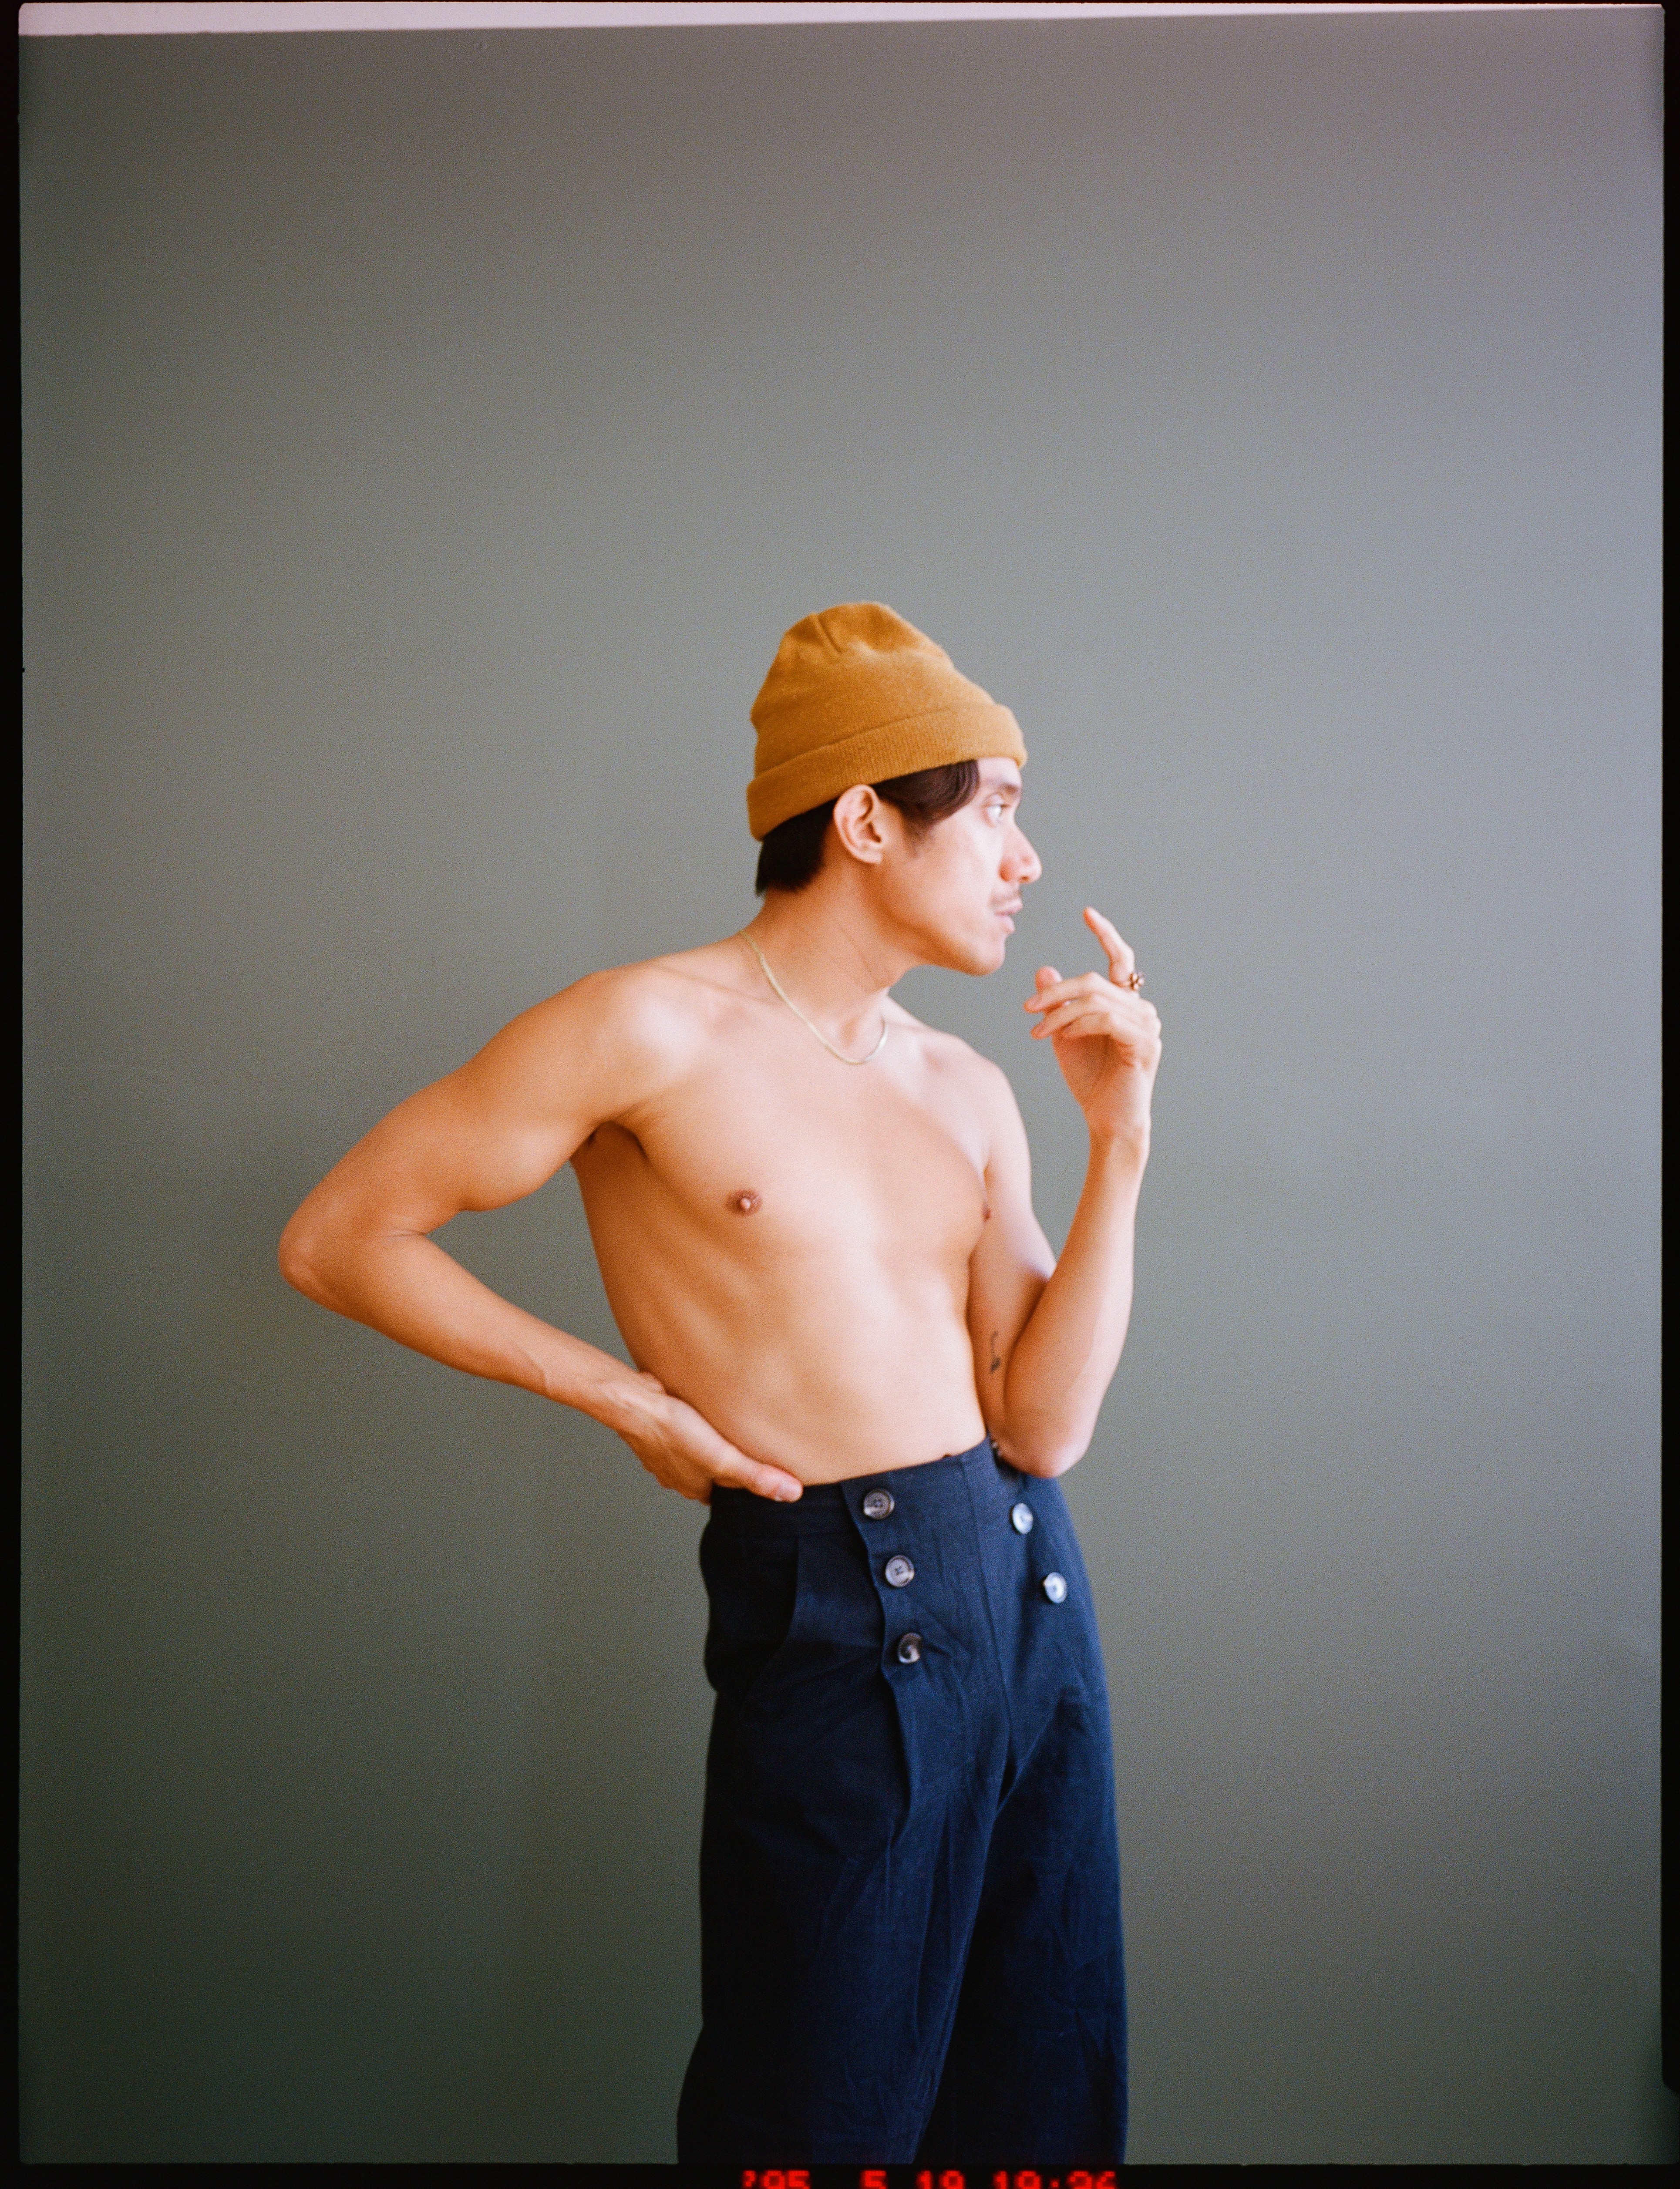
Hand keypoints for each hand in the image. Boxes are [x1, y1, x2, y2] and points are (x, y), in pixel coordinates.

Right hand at [614, 1371, 804, 1503]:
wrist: (633, 1401)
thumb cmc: (674, 1431)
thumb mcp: (722, 1458)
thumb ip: (755, 1476)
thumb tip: (791, 1494)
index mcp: (695, 1488)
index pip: (728, 1493)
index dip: (745, 1483)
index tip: (763, 1470)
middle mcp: (678, 1476)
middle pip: (712, 1473)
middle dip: (729, 1462)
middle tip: (750, 1445)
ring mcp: (665, 1453)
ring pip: (697, 1452)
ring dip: (711, 1442)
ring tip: (730, 1427)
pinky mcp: (659, 1428)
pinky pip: (682, 1431)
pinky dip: (693, 1425)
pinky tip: (702, 1411)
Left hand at [1023, 908, 1161, 1143]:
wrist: (1106, 1120)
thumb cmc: (1090, 1079)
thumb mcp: (1064, 1035)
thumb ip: (1057, 1005)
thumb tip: (1044, 969)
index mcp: (1126, 1004)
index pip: (1120, 960)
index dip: (1106, 935)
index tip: (1087, 912)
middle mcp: (1142, 1010)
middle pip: (1095, 980)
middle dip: (1056, 991)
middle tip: (1028, 1008)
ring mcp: (1147, 1026)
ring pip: (1097, 999)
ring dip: (1060, 1014)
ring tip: (1039, 1032)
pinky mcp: (1144, 1044)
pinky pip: (1106, 1019)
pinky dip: (1079, 1025)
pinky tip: (1064, 1038)